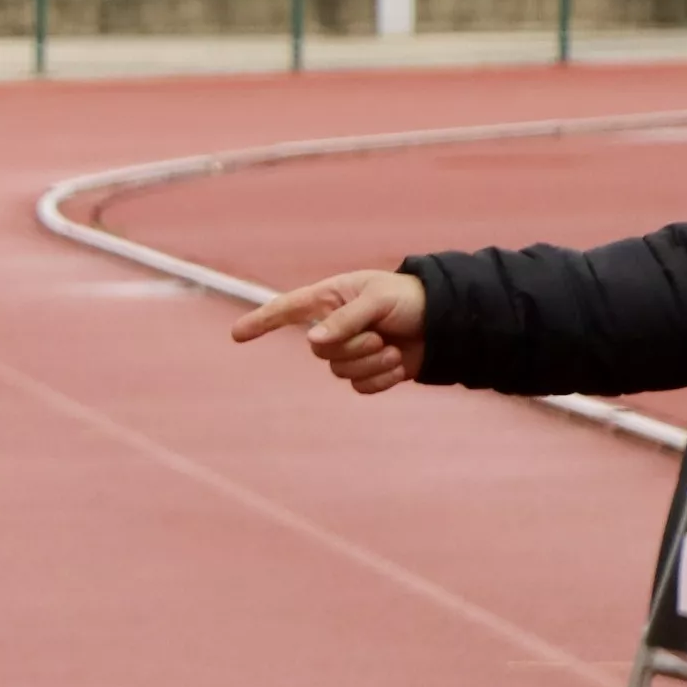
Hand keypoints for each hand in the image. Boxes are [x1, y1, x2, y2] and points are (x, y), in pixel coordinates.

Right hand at [233, 267, 426, 391]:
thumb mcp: (377, 300)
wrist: (450, 322)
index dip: (261, 321)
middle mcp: (334, 326)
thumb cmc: (411, 299)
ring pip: (339, 371)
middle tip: (379, 336)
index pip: (287, 310)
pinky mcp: (369, 372)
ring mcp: (351, 351)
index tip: (236, 335)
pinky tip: (399, 365)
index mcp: (330, 299)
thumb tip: (313, 341)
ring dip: (370, 364)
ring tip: (393, 349)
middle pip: (319, 350)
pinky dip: (382, 380)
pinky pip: (360, 387)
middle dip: (351, 348)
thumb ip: (344, 320)